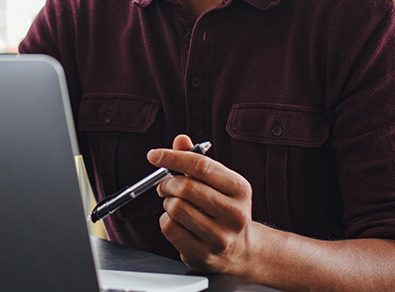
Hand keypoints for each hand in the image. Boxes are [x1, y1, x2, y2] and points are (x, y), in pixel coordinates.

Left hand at [150, 134, 254, 274]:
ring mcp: (220, 237)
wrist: (241, 250)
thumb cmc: (223, 208)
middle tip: (165, 185)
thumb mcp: (218, 182)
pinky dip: (165, 220)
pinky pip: (169, 228)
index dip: (173, 157)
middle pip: (186, 187)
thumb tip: (181, 140)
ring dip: (167, 203)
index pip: (202, 166)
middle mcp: (234, 214)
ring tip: (174, 204)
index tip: (154, 155)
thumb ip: (198, 160)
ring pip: (175, 208)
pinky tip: (176, 222)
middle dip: (167, 183)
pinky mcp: (203, 254)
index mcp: (240, 189)